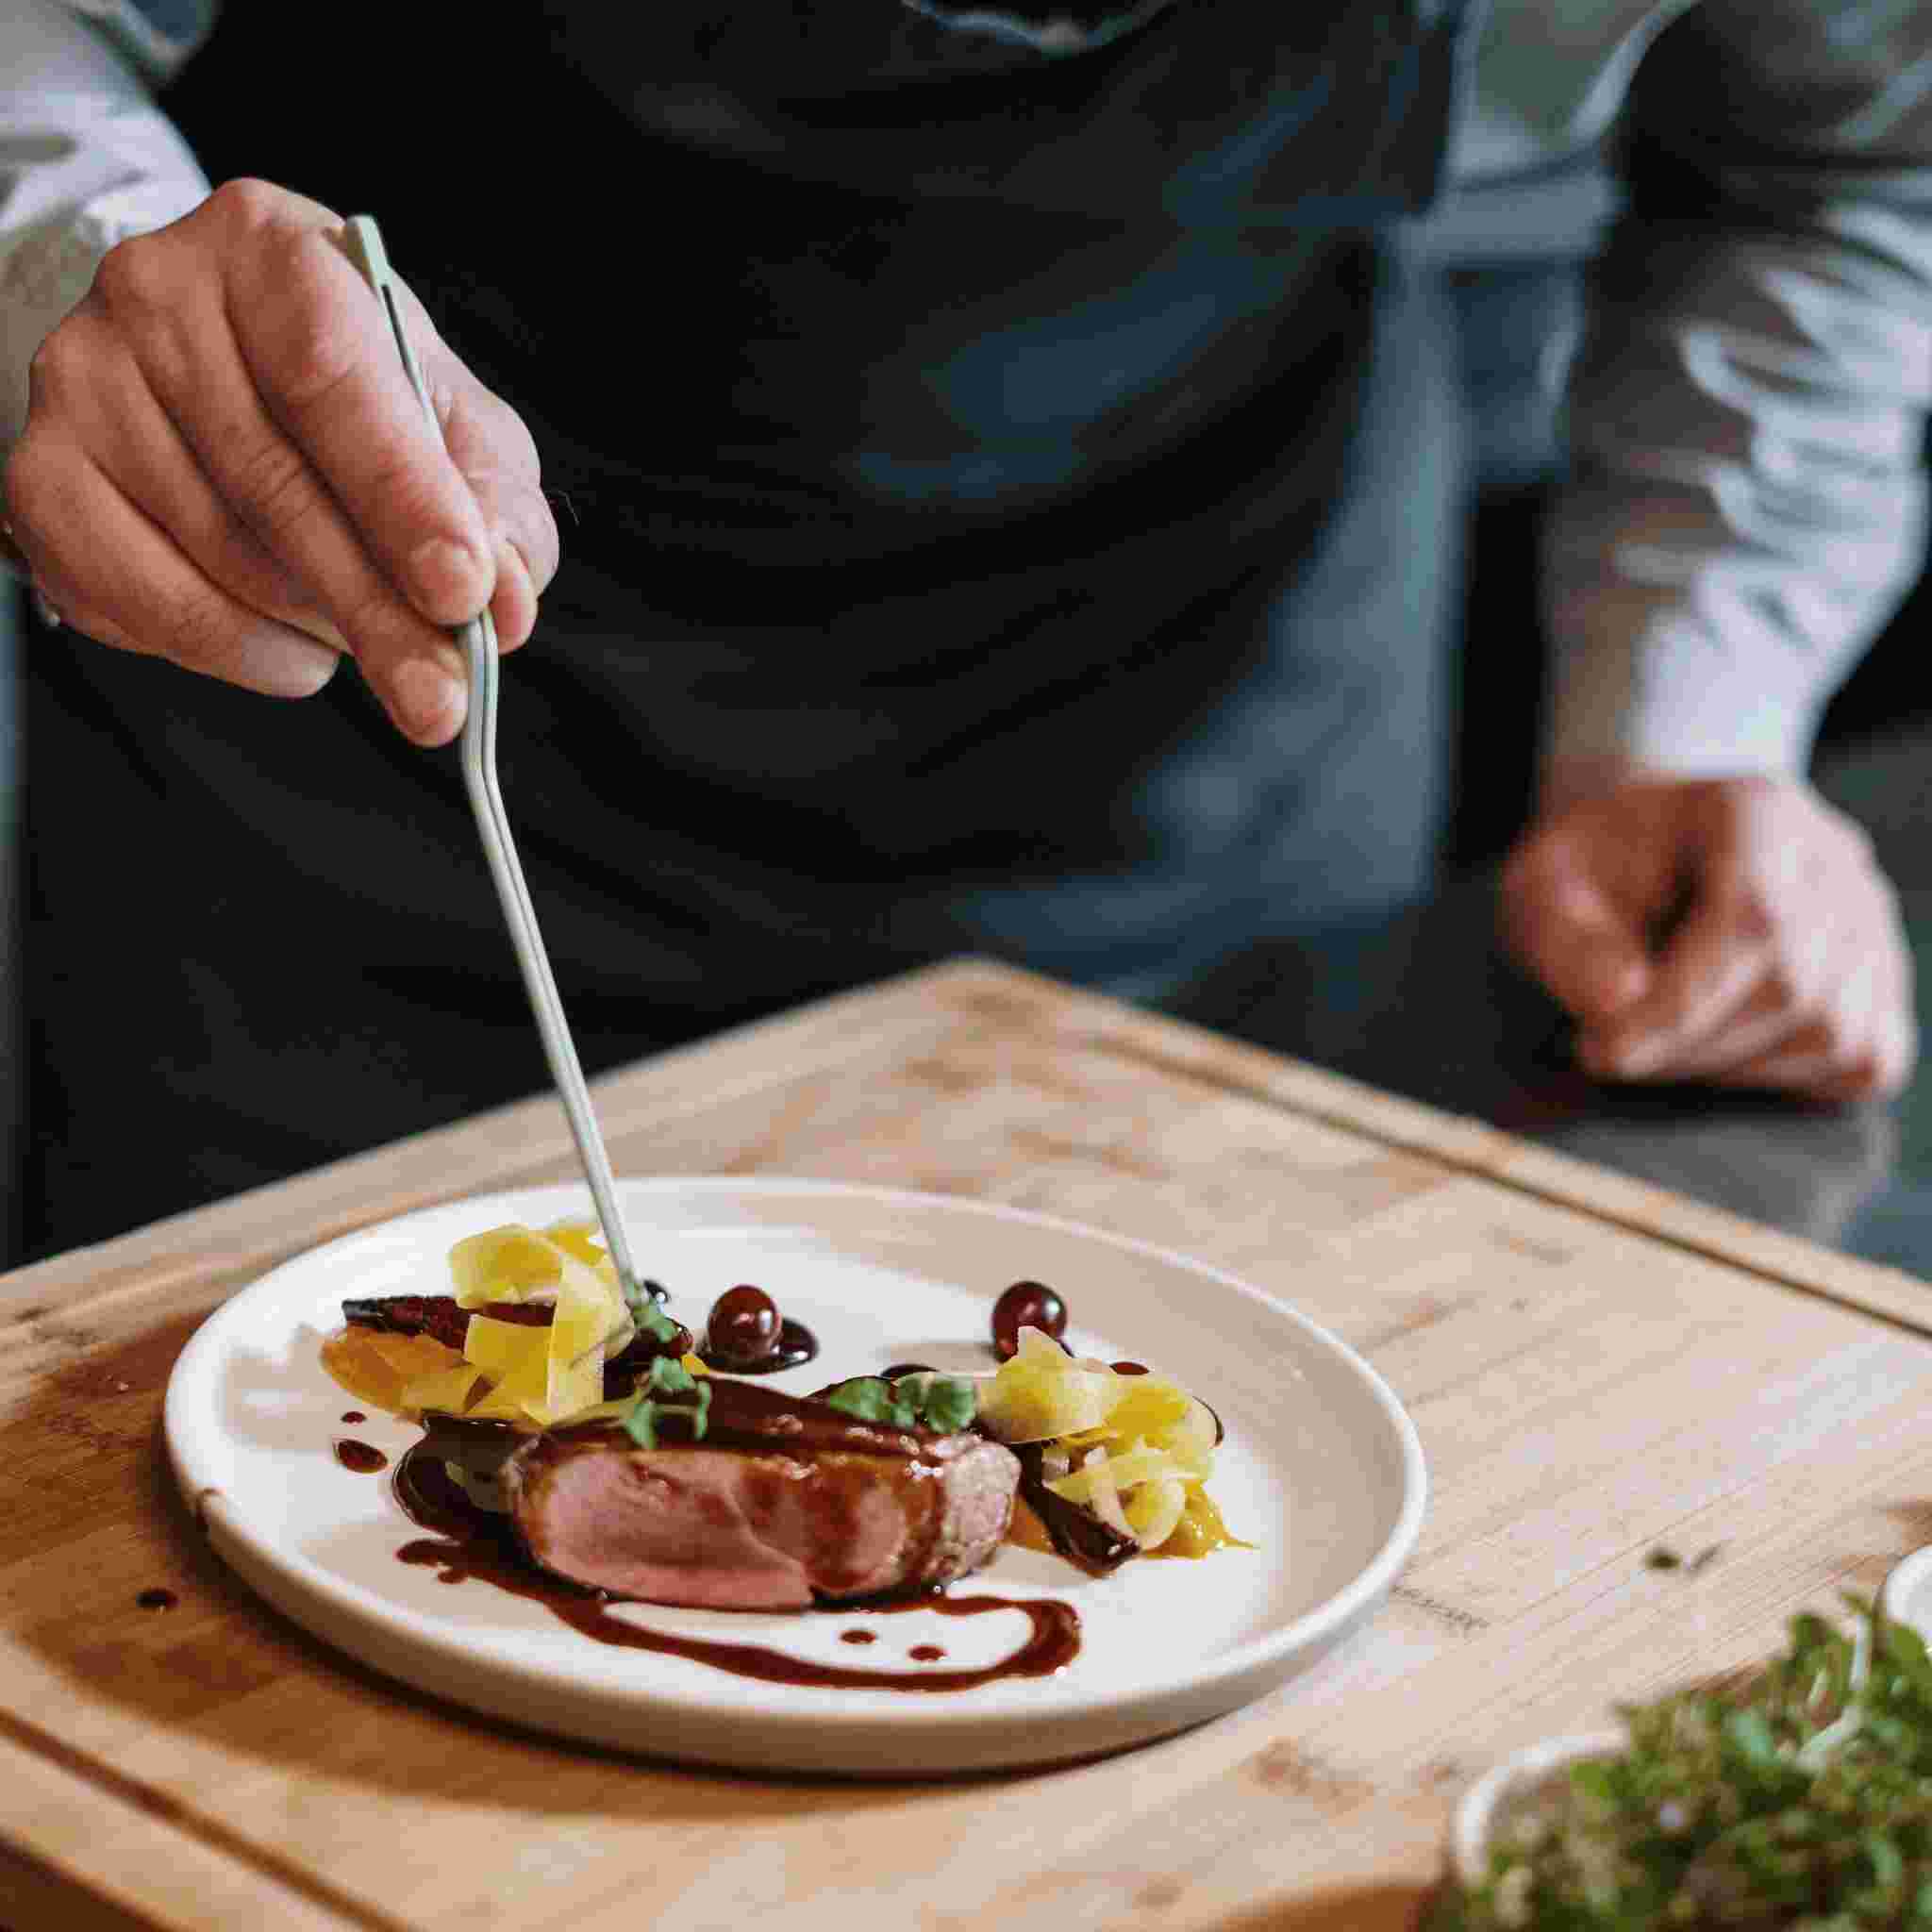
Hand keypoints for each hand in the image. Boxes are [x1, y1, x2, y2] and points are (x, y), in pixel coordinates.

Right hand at [1, 178, 558, 744]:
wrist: (211, 370)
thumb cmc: (350, 394)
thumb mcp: (450, 422)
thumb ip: (494, 506)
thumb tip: (503, 600)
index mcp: (269, 248)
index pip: (334, 374)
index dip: (403, 493)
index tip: (462, 589)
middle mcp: (155, 294)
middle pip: (275, 484)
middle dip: (378, 611)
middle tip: (442, 697)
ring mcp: (82, 384)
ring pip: (219, 554)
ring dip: (315, 626)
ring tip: (368, 636)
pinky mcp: (40, 475)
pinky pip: (146, 599)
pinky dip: (237, 648)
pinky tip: (291, 647)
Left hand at [1499, 768, 1915, 1102]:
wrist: (1642, 865)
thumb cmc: (1591, 878)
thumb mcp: (1543, 891)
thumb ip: (1567, 942)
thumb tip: (1619, 1006)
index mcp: (1756, 811)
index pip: (1753, 919)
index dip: (1680, 1004)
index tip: (1603, 1051)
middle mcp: (1835, 861)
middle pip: (1794, 985)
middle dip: (1688, 1042)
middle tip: (1611, 1051)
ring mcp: (1872, 924)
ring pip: (1832, 1034)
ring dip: (1725, 1066)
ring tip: (1656, 1040)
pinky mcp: (1883, 986)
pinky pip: (1863, 1061)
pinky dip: (1783, 1080)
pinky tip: (1716, 1049)